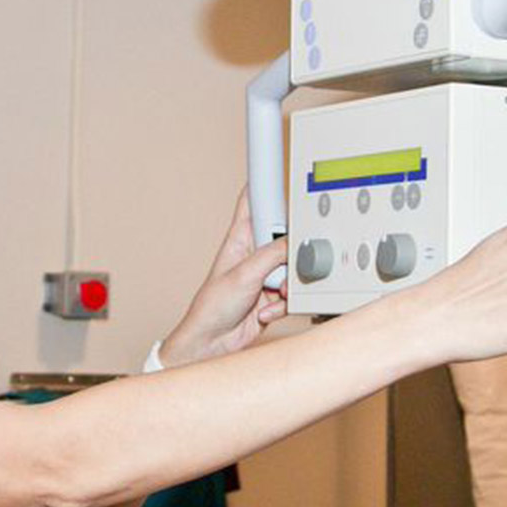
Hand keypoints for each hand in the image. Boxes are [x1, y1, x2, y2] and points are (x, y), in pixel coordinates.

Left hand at [159, 188, 289, 368]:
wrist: (211, 345)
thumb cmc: (211, 308)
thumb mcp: (243, 275)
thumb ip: (273, 254)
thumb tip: (295, 242)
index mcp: (239, 238)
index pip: (253, 201)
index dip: (265, 182)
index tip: (277, 161)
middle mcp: (254, 254)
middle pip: (286, 236)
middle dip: (290, 253)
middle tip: (282, 266)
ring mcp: (266, 275)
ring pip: (294, 267)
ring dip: (287, 285)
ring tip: (270, 296)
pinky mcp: (275, 296)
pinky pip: (293, 293)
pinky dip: (283, 304)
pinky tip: (265, 311)